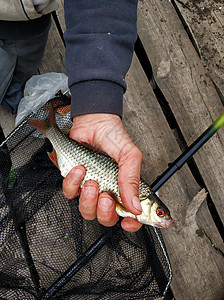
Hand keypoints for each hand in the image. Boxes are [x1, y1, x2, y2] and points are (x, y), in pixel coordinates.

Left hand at [62, 113, 142, 231]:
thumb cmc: (113, 136)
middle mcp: (107, 191)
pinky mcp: (74, 180)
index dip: (130, 223)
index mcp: (124, 188)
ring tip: (91, 180)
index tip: (128, 221)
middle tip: (106, 197)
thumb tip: (134, 206)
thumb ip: (132, 181)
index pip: (130, 214)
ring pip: (86, 210)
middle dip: (104, 212)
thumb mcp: (130, 156)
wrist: (93, 121)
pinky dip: (73, 182)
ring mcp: (90, 187)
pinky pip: (70, 192)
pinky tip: (80, 169)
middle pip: (105, 218)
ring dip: (88, 198)